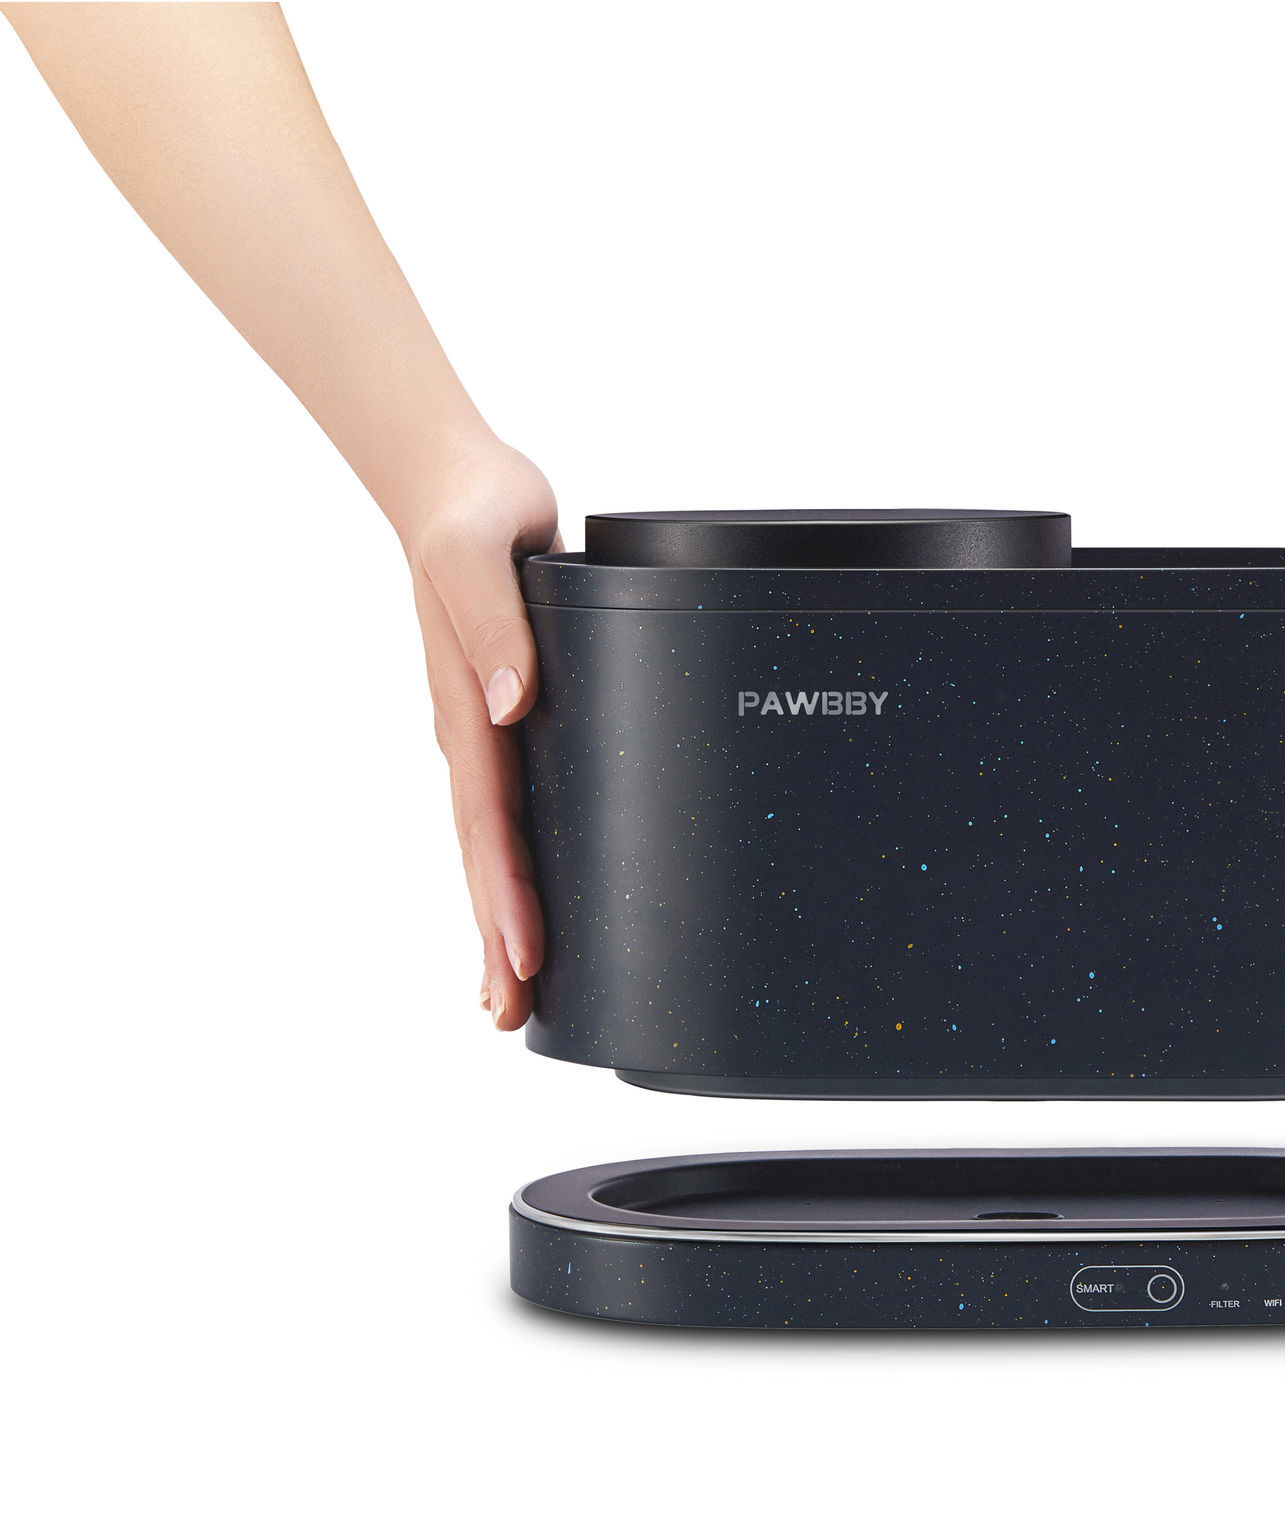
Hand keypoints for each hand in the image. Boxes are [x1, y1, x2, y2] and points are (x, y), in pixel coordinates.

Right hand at [400, 440, 558, 1028]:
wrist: (458, 489)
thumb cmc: (471, 516)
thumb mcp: (484, 552)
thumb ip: (498, 621)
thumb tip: (517, 702)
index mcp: (469, 708)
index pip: (490, 823)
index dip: (505, 894)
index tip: (522, 955)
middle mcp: (475, 734)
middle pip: (485, 858)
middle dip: (497, 938)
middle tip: (509, 1015)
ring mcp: (486, 733)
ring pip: (494, 846)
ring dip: (501, 917)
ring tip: (513, 993)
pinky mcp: (507, 719)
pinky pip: (512, 809)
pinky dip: (516, 865)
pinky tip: (533, 903)